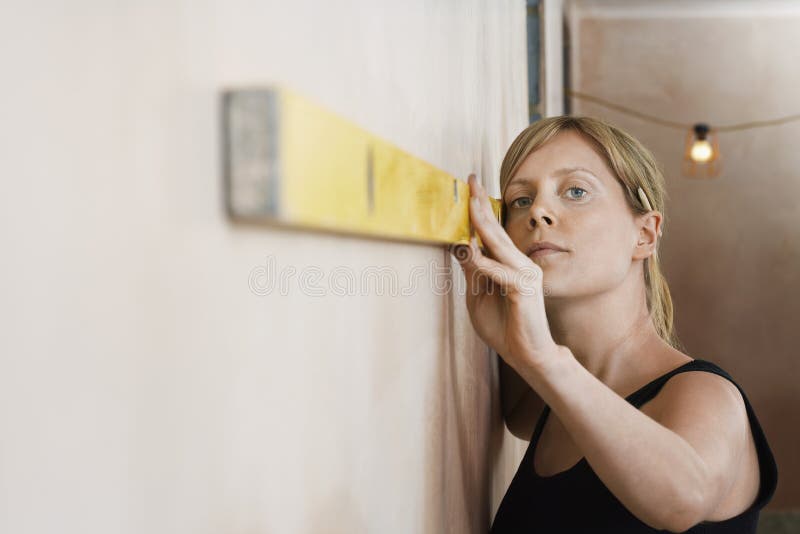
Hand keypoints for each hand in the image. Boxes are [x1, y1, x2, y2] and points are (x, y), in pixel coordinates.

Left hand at [451, 174, 560, 371]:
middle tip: (470, 181)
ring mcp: (525, 274)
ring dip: (482, 223)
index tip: (470, 186)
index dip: (481, 209)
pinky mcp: (525, 288)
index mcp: (511, 264)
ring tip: (470, 202)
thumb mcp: (479, 295)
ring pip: (498, 244)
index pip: (493, 232)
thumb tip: (460, 246)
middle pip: (496, 230)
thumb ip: (473, 271)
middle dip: (481, 204)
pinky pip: (499, 271)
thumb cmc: (505, 328)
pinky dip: (483, 262)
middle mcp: (521, 263)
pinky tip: (470, 253)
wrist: (527, 355)